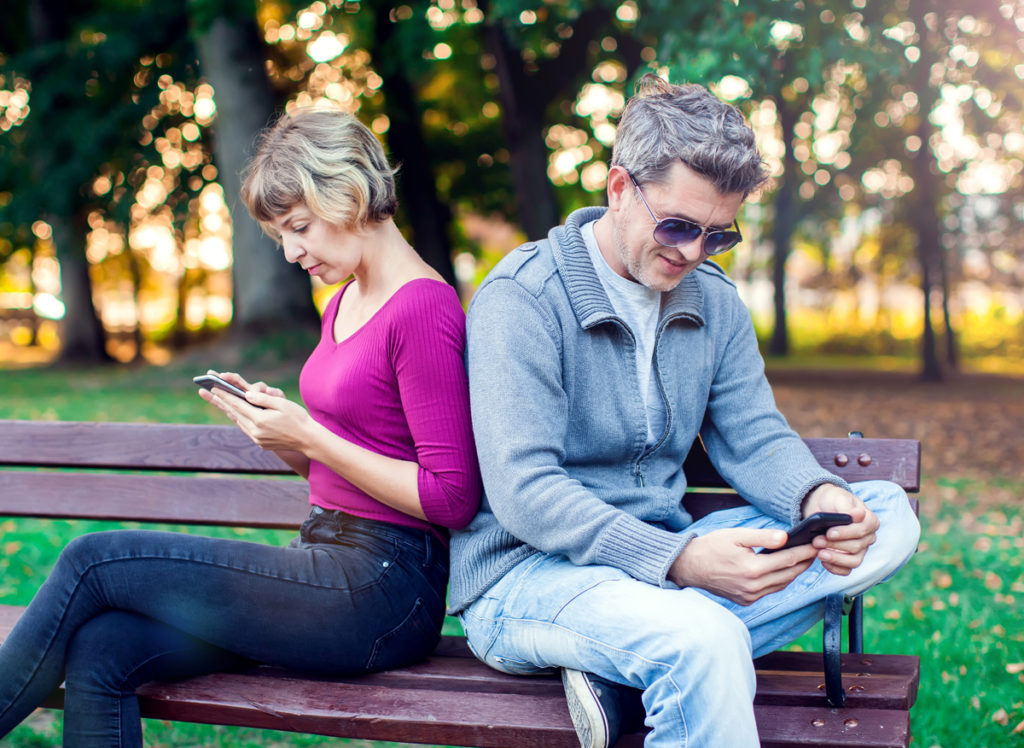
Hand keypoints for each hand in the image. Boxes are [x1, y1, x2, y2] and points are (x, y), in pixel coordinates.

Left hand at [197, 371, 315, 452]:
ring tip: (215, 401)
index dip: (224, 394)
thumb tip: (246, 395)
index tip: (213, 386)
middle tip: (204, 392)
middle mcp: (255, 431)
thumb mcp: (282, 404)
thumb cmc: (297, 418)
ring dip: (226, 410)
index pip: (238, 405)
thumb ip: (262, 399)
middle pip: (233, 413)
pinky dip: (237, 418)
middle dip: (218, 401)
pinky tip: (233, 413)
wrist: (308, 440)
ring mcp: (256, 438)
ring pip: (237, 421)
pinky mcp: (260, 443)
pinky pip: (245, 428)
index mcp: (260, 420)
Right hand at [668, 528, 817, 604]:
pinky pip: (770, 590)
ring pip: (782, 584)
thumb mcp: (735, 536)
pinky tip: (784, 570)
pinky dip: (781, 580)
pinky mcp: (746, 600)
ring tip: (804, 559)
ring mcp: (750, 596)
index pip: (788, 560)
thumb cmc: (711, 547)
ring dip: (795, 572)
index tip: (816, 544)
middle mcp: (753, 587)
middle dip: (804, 562)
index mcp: (752, 569)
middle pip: (789, 574)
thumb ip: (762, 537)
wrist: (689, 566)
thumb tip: (785, 537)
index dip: (805, 551)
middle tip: (816, 550)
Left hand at [801, 483, 878, 575]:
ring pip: (854, 561)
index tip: (829, 533)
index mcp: (869, 521)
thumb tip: (859, 514)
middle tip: (816, 541)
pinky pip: (846, 570)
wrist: (821, 507)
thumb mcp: (838, 498)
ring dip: (835, 558)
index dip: (846, 533)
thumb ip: (847, 507)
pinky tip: (823, 561)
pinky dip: (834, 568)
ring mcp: (860, 551)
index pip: (863, 530)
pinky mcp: (848, 560)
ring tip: (819, 553)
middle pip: (856, 547)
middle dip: (834, 545)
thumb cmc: (832, 501)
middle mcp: (868, 538)